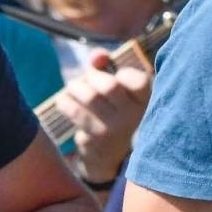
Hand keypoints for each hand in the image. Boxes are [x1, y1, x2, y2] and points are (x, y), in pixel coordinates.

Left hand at [54, 48, 150, 183]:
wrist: (112, 156)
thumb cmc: (116, 112)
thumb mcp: (120, 89)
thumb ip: (108, 65)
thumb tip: (97, 55)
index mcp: (146, 102)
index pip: (139, 81)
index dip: (123, 73)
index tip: (117, 77)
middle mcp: (133, 117)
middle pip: (109, 85)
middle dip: (91, 76)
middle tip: (86, 79)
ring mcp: (113, 131)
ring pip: (88, 97)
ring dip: (74, 87)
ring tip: (73, 88)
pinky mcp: (93, 141)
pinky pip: (73, 111)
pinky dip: (65, 101)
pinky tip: (65, 102)